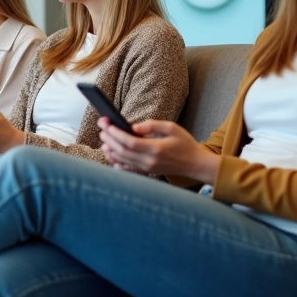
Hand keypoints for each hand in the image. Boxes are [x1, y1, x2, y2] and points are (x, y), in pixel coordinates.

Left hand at [97, 117, 219, 182]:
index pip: (129, 142)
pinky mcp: (146, 172)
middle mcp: (149, 161)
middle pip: (122, 151)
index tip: (106, 124)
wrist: (195, 164)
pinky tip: (110, 155)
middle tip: (101, 128)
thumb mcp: (172, 127)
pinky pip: (127, 169)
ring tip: (103, 140)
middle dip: (109, 139)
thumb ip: (152, 125)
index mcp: (156, 148)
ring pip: (121, 160)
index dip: (115, 133)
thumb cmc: (184, 143)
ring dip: (110, 150)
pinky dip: (116, 162)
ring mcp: (146, 168)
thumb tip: (133, 126)